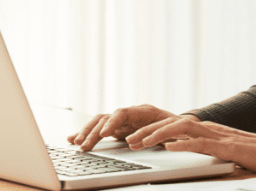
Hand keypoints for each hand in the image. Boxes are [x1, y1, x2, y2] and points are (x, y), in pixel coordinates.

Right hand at [67, 104, 182, 151]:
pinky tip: (73, 140)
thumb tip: (160, 139)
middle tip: (83, 145)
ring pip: (100, 123)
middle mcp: (130, 114)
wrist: (182, 126)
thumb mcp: (174, 130)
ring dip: (87, 132)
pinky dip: (87, 134)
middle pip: (106, 118)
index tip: (104, 134)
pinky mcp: (119, 129)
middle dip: (93, 131)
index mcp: (144, 111)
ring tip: (75, 143)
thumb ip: (164, 133)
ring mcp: (123, 121)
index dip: (112, 122)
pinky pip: (100, 129)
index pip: (123, 113)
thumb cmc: (179, 128)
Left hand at [127, 116, 255, 172]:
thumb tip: (173, 145)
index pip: (171, 125)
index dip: (151, 130)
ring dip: (158, 135)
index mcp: (203, 129)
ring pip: (182, 129)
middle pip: (171, 123)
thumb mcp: (216, 149)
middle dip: (147, 131)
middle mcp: (207, 128)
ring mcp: (217, 135)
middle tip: (127, 140)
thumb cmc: (247, 153)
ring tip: (141, 142)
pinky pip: (201, 143)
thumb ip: (197, 145)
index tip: (132, 138)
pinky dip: (183, 144)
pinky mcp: (226, 146)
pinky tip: (169, 148)